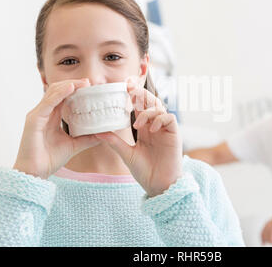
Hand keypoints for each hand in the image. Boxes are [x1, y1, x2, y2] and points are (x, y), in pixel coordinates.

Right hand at [13, 78, 104, 178]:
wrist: (35, 173)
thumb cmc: (49, 159)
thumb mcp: (73, 145)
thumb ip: (87, 138)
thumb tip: (104, 134)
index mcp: (51, 116)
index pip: (63, 97)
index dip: (75, 89)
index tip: (90, 86)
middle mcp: (43, 112)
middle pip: (57, 90)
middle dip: (73, 84)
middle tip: (88, 82)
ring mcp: (37, 115)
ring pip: (52, 93)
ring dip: (68, 85)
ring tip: (82, 82)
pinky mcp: (33, 120)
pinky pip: (48, 102)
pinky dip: (59, 94)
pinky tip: (70, 88)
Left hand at [95, 81, 182, 196]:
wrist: (159, 186)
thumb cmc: (145, 172)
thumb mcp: (127, 154)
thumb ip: (115, 142)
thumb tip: (98, 133)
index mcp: (144, 128)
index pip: (140, 106)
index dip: (134, 94)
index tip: (124, 85)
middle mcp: (155, 126)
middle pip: (151, 102)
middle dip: (142, 94)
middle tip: (130, 89)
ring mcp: (165, 130)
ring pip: (160, 108)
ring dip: (147, 112)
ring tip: (138, 124)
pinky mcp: (174, 134)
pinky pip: (169, 118)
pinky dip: (159, 120)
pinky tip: (150, 129)